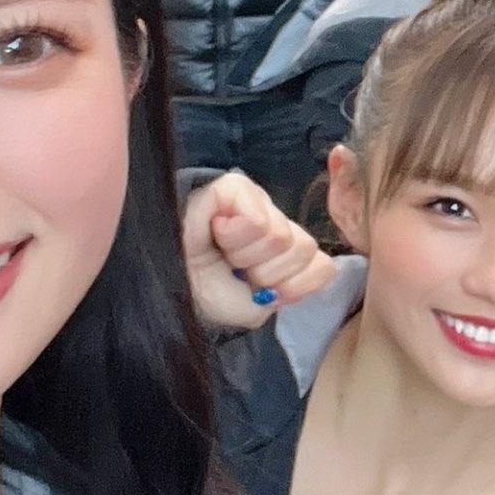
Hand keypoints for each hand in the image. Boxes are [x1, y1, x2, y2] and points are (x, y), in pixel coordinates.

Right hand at [182, 170, 335, 329]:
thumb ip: (300, 286)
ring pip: (280, 235)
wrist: (168, 289)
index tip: (256, 290)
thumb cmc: (206, 295)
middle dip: (265, 272)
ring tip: (220, 253)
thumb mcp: (259, 307)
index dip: (288, 286)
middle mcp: (275, 220)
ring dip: (244, 255)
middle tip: (234, 270)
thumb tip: (326, 264)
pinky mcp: (234, 188)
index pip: (320, 265)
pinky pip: (256, 219)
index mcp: (286, 248)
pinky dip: (233, 237)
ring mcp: (257, 201)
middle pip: (302, 248)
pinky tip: (214, 235)